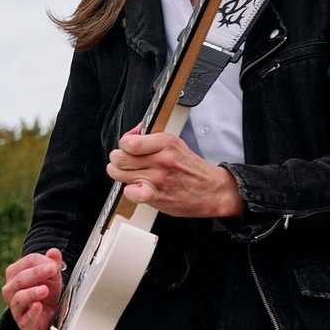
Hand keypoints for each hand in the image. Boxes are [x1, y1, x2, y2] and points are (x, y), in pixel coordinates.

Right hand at [4, 248, 64, 329]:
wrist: (47, 317)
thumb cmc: (46, 294)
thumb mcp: (51, 277)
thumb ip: (52, 263)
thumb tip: (53, 251)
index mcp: (15, 273)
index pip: (26, 262)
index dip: (41, 261)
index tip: (54, 264)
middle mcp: (11, 289)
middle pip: (20, 278)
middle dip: (37, 273)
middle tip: (52, 269)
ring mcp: (16, 306)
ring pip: (19, 298)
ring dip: (32, 293)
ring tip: (44, 290)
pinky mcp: (23, 322)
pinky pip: (25, 318)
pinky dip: (32, 312)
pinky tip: (38, 306)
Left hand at [107, 128, 244, 217]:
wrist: (212, 189)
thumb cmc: (190, 167)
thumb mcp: (174, 143)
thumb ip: (150, 137)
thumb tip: (132, 133)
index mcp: (165, 143)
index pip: (129, 142)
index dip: (123, 145)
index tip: (127, 148)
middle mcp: (161, 159)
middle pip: (120, 158)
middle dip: (117, 160)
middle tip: (122, 162)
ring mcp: (158, 178)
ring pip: (121, 174)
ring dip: (119, 174)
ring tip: (127, 174)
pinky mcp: (157, 195)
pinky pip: (132, 193)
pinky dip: (129, 192)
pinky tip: (134, 189)